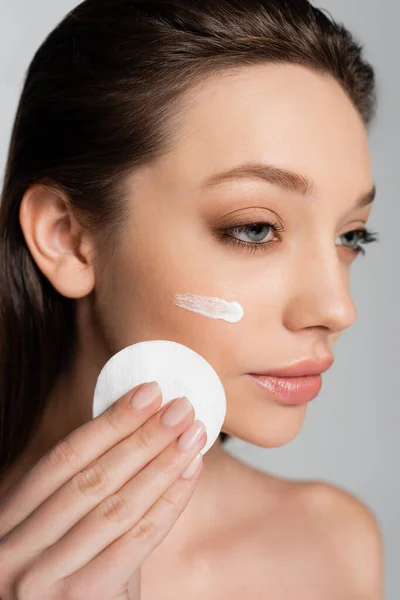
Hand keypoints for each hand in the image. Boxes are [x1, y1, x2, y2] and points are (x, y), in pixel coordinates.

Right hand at [0, 381, 206, 598]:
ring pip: (116, 507)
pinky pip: (135, 542)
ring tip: (193, 436)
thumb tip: (141, 421)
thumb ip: (88, 482)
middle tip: (181, 408)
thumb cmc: (74, 568)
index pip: (64, 456)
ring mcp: (42, 580)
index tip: (149, 393)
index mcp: (8, 516)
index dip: (109, 421)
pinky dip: (169, 504)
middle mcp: (14, 549)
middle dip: (143, 438)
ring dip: (162, 466)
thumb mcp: (63, 525)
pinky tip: (190, 475)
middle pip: (91, 478)